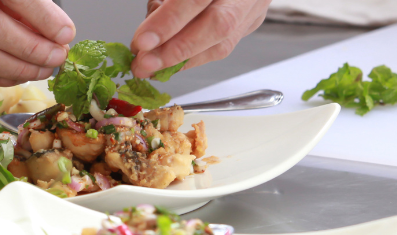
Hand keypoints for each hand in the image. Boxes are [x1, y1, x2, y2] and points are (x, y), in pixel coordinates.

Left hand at [129, 0, 269, 78]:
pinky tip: (169, 62)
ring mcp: (254, 5)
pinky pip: (223, 46)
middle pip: (219, 24)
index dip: (169, 22)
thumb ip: (166, 0)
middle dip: (176, 50)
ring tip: (150, 66)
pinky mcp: (252, 19)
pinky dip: (192, 57)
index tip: (142, 41)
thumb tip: (146, 34)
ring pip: (223, 42)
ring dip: (181, 60)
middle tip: (144, 63)